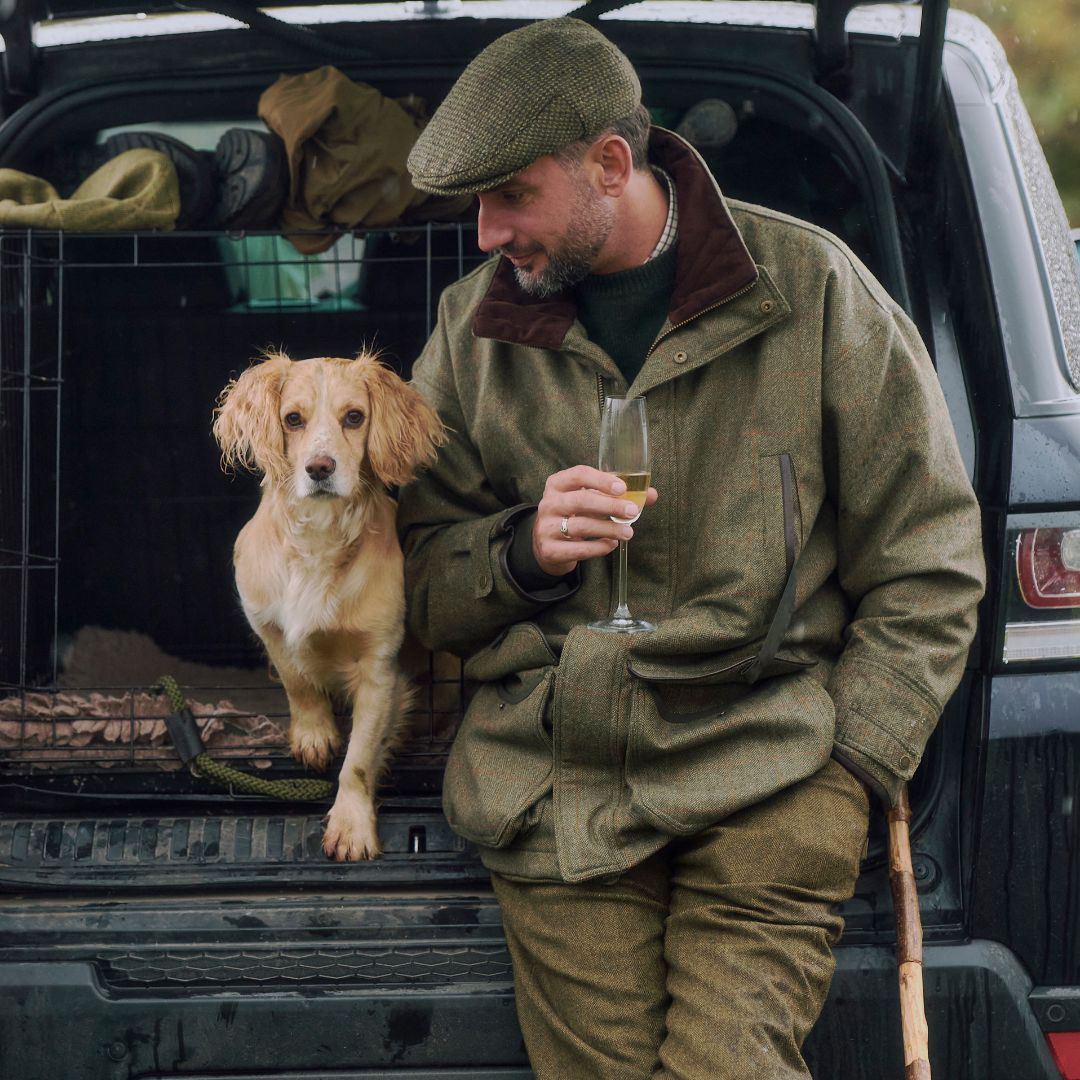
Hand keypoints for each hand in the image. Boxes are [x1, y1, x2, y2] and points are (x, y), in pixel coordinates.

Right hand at [532, 465, 658, 576]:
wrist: (547, 543)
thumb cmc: (574, 515)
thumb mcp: (589, 499)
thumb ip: (617, 495)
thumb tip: (651, 495)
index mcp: (558, 484)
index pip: (579, 475)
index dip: (601, 480)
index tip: (623, 488)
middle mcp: (549, 503)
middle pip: (581, 500)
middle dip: (610, 506)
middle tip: (632, 511)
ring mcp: (546, 527)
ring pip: (581, 526)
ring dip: (609, 529)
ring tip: (628, 533)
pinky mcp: (549, 550)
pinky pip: (577, 549)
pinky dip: (598, 547)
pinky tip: (611, 545)